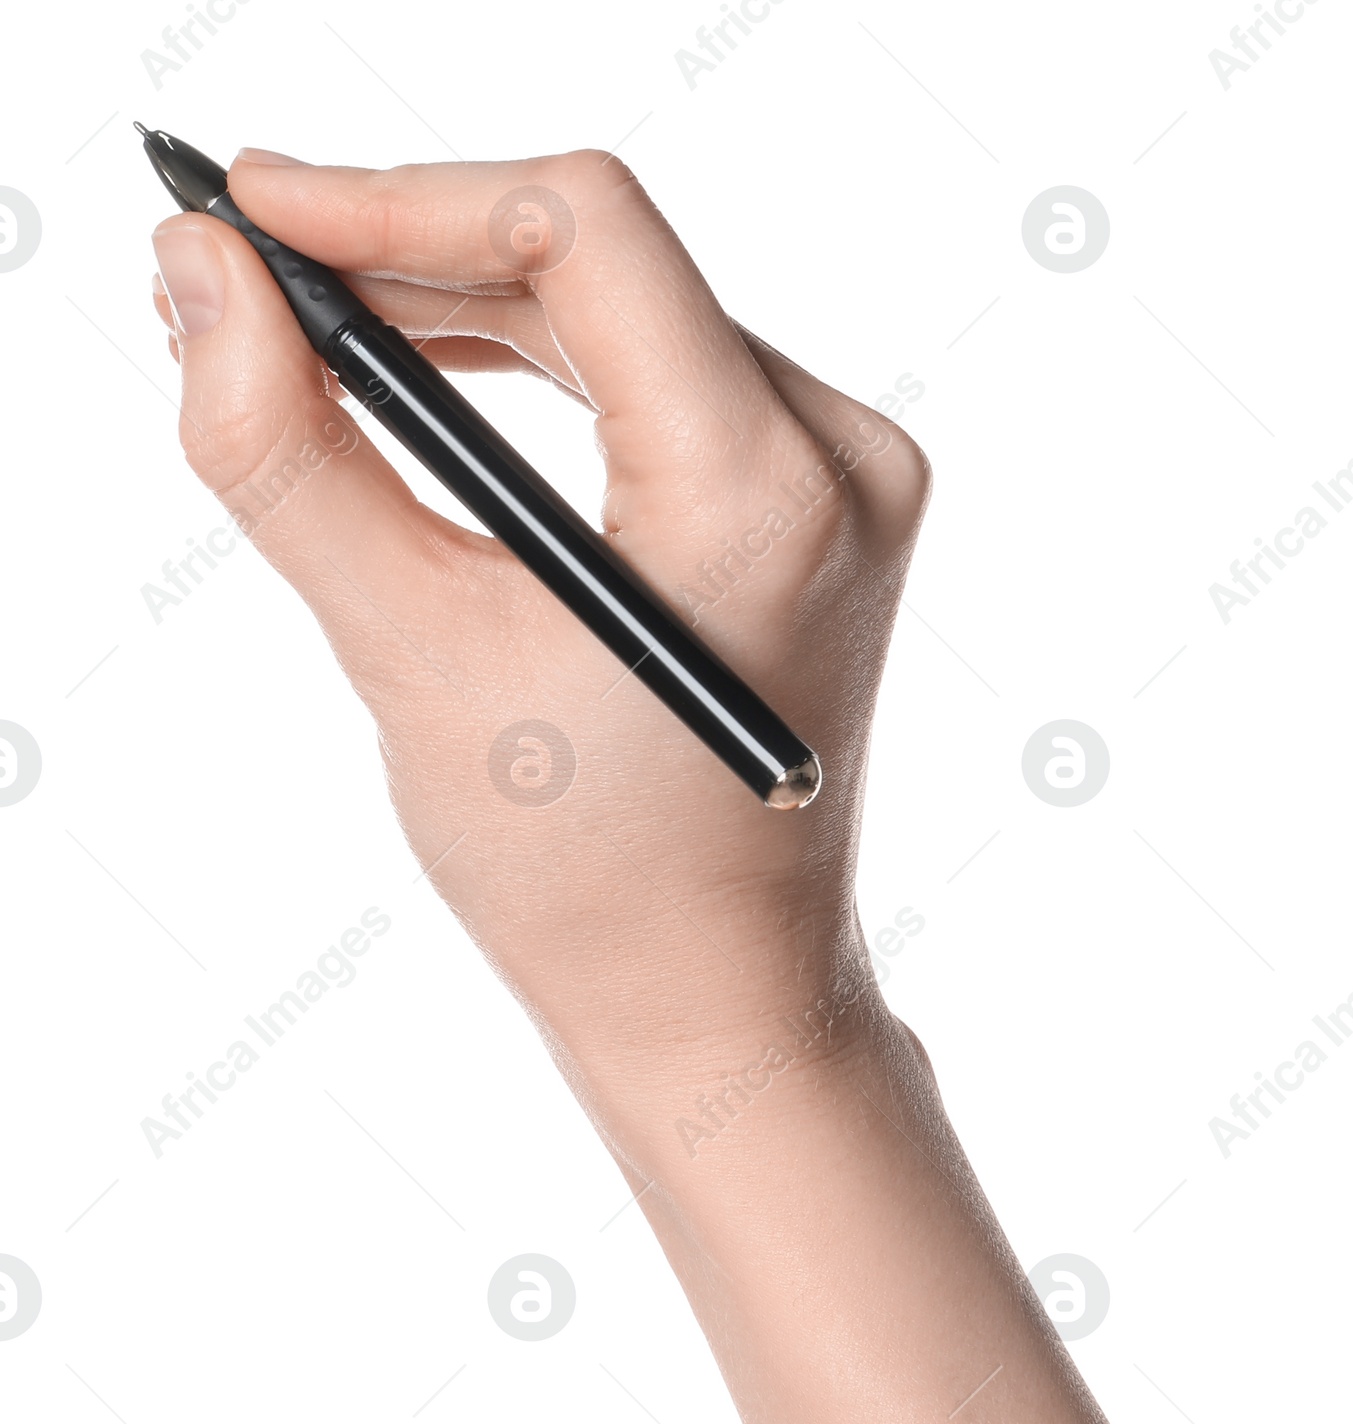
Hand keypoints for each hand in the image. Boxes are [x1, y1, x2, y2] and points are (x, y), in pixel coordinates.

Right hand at [150, 149, 929, 1106]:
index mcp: (763, 490)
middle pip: (601, 260)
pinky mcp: (821, 508)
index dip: (397, 196)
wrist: (716, 997)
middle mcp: (839, 459)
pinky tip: (434, 376)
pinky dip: (544, 370)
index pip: (579, 231)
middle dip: (410, 252)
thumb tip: (204, 284)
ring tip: (313, 328)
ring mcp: (846, 481)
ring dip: (466, 305)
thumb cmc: (585, 879)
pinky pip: (667, 377)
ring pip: (630, 310)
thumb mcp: (411, 659)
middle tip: (246, 275)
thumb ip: (289, 454)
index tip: (254, 215)